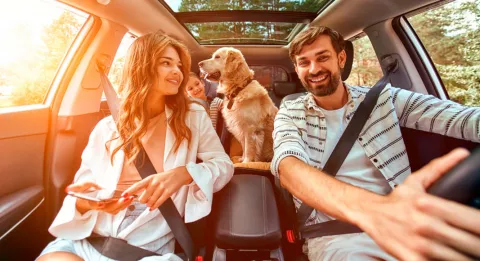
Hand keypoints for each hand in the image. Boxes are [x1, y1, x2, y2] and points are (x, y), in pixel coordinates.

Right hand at [66, 181, 134, 214]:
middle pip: (107, 208)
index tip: (101, 204)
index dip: (95, 205)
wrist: (84, 199)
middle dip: (116, 204)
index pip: (91, 204)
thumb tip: (68, 189)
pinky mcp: (108, 208)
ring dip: (123, 205)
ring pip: (113, 210)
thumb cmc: (82, 192)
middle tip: (125, 199)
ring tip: (131, 198)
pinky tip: (130, 200)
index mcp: (88, 202)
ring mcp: (103, 208)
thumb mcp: (78, 187)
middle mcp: (97, 206)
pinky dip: (124, 206)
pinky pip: (117, 209)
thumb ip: (76, 187)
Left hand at [121, 166, 192, 210]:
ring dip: (149, 204)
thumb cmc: (165, 177)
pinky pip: (159, 202)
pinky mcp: (168, 192)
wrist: (179, 174)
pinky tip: (152, 207)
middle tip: (144, 200)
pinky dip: (154, 206)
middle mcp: (154, 183)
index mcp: (149, 178)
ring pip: (150, 201)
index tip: (123, 195)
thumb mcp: (154, 178)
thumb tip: (137, 194)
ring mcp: (161, 188)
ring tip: (150, 203)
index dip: (130, 191)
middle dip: (142, 201)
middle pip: (143, 197)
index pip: (137, 185)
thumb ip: (146, 185)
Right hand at [358, 148, 479, 260]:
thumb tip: (462, 154)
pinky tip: (450, 258)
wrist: (368, 214)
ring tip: (470, 253)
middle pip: (470, 243)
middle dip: (479, 245)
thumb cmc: (394, 201)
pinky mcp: (412, 259)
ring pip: (458, 258)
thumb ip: (441, 168)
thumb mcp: (416, 181)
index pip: (472, 220)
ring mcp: (420, 244)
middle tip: (479, 244)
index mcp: (430, 204)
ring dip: (467, 256)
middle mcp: (426, 225)